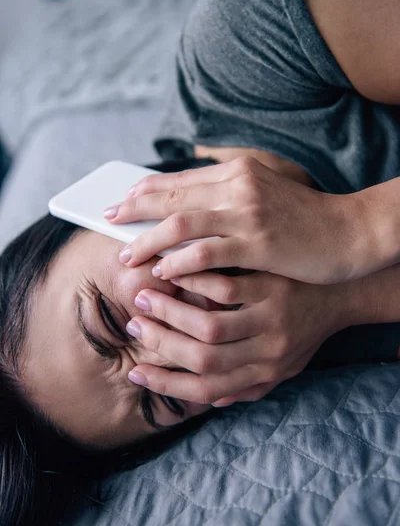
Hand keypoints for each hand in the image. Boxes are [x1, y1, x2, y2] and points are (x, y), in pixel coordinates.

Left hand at [106, 156, 370, 284]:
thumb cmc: (306, 220)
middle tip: (107, 219)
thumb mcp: (265, 196)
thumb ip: (229, 198)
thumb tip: (188, 209)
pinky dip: (178, 260)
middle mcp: (239, 185)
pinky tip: (161, 271)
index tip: (122, 201)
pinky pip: (206, 250)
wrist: (351, 232)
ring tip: (126, 255)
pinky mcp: (259, 241)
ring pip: (181, 221)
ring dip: (148, 239)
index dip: (146, 189)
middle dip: (134, 208)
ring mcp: (248, 212)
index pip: (180, 178)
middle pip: (172, 194)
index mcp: (238, 172)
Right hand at [126, 270, 348, 404]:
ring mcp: (270, 318)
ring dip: (171, 312)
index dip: (167, 385)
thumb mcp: (283, 368)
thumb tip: (211, 399)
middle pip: (202, 358)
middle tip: (135, 323)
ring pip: (210, 325)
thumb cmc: (305, 332)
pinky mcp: (272, 286)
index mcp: (264, 373)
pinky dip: (195, 282)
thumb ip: (249, 386)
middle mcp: (266, 352)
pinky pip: (226, 287)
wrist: (341, 294)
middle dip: (161, 343)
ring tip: (146, 296)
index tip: (137, 373)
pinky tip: (176, 271)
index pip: (206, 389)